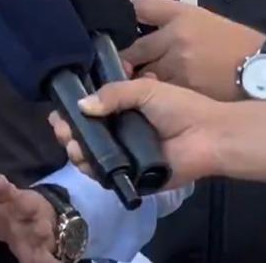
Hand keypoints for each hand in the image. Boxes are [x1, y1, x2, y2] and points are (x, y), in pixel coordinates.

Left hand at [0, 174, 58, 262]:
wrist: (32, 212)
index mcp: (2, 196)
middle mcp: (22, 207)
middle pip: (25, 204)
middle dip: (25, 203)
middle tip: (25, 202)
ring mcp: (36, 224)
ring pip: (40, 226)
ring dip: (41, 230)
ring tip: (42, 232)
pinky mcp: (44, 244)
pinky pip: (47, 253)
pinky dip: (49, 259)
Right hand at [49, 79, 224, 188]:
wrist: (208, 136)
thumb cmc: (180, 108)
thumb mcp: (145, 89)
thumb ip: (113, 94)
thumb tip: (81, 105)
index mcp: (122, 110)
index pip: (88, 111)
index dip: (71, 111)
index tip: (58, 110)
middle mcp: (119, 133)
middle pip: (83, 134)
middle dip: (66, 131)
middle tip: (62, 128)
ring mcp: (123, 156)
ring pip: (89, 156)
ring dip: (75, 149)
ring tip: (73, 144)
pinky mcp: (129, 177)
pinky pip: (105, 175)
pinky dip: (91, 170)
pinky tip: (84, 161)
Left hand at [121, 0, 265, 100]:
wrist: (264, 72)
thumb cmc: (236, 43)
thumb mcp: (205, 19)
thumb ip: (172, 17)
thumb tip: (141, 10)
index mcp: (182, 16)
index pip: (140, 7)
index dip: (126, 15)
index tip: (119, 25)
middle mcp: (176, 38)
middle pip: (133, 48)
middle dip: (125, 57)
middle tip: (119, 63)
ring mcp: (178, 66)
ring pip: (142, 73)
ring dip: (137, 78)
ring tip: (135, 81)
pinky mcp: (182, 91)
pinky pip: (157, 92)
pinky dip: (153, 95)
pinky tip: (154, 98)